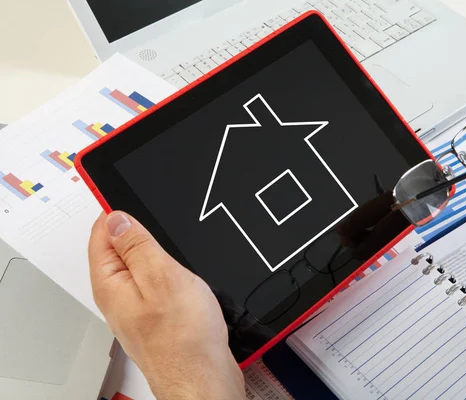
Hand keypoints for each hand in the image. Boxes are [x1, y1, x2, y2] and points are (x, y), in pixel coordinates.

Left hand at [88, 212, 244, 399]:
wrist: (203, 378)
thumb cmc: (184, 339)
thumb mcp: (162, 277)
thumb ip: (137, 246)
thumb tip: (119, 219)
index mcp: (111, 283)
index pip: (102, 234)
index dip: (118, 212)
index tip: (136, 198)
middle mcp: (118, 296)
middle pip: (118, 249)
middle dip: (137, 231)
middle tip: (159, 222)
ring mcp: (136, 308)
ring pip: (139, 266)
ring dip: (154, 251)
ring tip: (170, 242)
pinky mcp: (155, 316)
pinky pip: (154, 282)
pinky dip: (165, 270)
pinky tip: (180, 272)